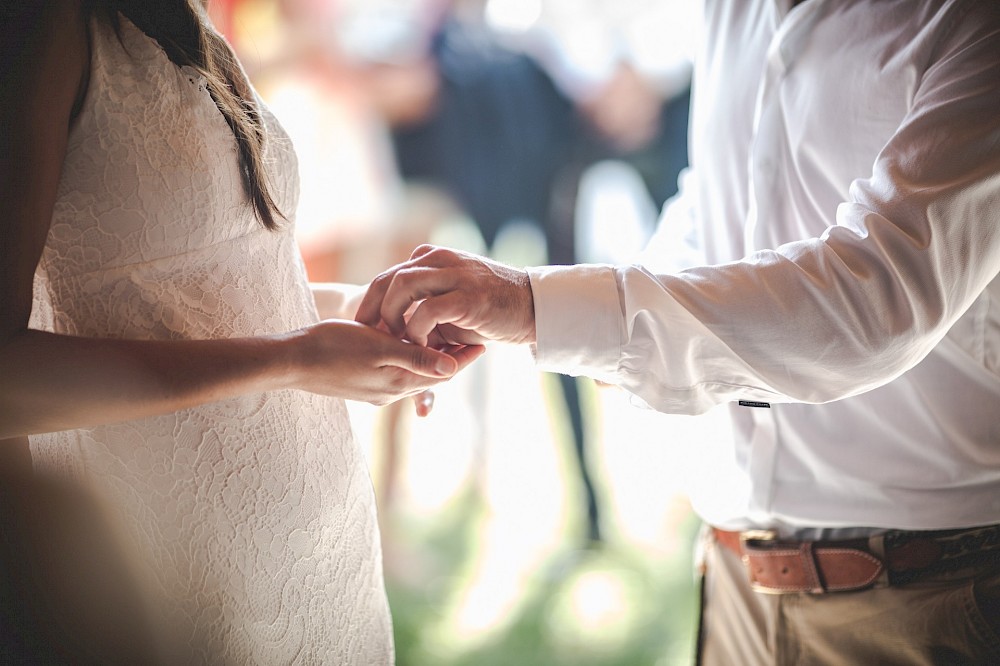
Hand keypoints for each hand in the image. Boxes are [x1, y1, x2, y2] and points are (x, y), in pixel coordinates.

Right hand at [289, 319, 483, 406]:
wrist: (291, 361)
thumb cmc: (332, 346)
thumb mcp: (377, 347)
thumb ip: (415, 357)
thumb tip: (452, 367)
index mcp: (397, 382)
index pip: (441, 372)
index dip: (463, 356)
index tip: (483, 341)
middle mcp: (390, 392)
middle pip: (431, 375)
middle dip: (452, 358)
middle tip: (472, 338)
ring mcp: (376, 391)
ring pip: (414, 375)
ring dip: (430, 359)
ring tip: (446, 339)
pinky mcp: (362, 385)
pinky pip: (395, 374)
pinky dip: (409, 361)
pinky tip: (408, 347)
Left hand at [355, 245, 536, 346]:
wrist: (532, 308)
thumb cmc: (491, 311)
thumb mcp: (451, 303)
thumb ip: (423, 308)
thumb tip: (393, 330)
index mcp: (433, 259)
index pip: (388, 276)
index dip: (370, 303)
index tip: (363, 329)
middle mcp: (440, 260)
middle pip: (388, 279)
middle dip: (373, 310)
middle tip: (369, 337)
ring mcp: (454, 275)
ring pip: (403, 287)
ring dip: (392, 317)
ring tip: (395, 341)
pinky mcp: (468, 295)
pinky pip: (428, 310)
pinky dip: (418, 330)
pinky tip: (422, 346)